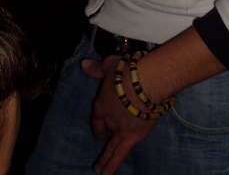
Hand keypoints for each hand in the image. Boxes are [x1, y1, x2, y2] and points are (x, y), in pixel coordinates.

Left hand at [81, 56, 156, 174]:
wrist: (144, 82)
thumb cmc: (127, 71)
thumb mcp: (109, 65)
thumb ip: (96, 69)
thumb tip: (84, 65)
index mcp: (101, 103)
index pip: (97, 116)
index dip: (98, 123)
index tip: (99, 130)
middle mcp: (108, 118)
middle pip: (105, 129)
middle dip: (103, 138)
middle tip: (101, 145)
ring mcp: (119, 129)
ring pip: (110, 147)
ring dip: (104, 160)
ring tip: (99, 171)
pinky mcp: (132, 136)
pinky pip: (120, 153)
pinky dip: (112, 164)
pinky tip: (107, 174)